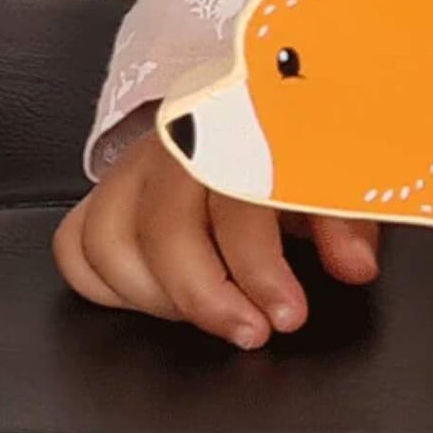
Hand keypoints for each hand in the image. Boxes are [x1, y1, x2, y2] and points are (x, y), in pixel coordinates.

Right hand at [53, 132, 379, 348]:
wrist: (258, 100)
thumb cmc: (297, 143)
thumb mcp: (335, 172)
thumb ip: (346, 219)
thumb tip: (357, 267)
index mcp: (238, 131)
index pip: (235, 205)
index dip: (260, 271)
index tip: (288, 316)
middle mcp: (175, 146)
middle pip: (163, 230)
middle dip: (206, 297)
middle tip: (250, 332)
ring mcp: (133, 168)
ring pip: (107, 241)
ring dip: (156, 296)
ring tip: (208, 315)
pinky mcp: (106, 190)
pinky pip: (76, 243)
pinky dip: (106, 282)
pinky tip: (157, 298)